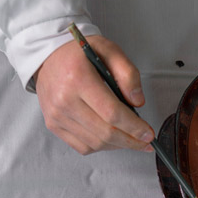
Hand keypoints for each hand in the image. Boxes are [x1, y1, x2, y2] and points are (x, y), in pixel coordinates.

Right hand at [34, 35, 154, 154]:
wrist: (49, 58)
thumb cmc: (79, 54)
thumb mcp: (109, 50)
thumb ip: (128, 74)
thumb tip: (138, 102)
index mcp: (78, 78)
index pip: (112, 113)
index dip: (134, 127)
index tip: (148, 133)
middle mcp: (64, 99)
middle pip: (105, 132)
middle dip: (130, 141)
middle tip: (145, 141)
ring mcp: (57, 115)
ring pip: (95, 143)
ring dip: (118, 145)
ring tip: (131, 139)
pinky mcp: (53, 125)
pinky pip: (83, 146)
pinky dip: (101, 146)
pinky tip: (111, 138)